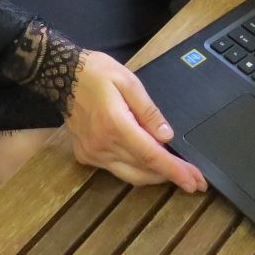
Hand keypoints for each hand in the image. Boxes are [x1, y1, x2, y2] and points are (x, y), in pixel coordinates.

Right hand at [66, 51, 206, 192]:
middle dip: (172, 175)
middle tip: (194, 178)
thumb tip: (167, 137)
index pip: (151, 155)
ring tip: (176, 172)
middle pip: (144, 170)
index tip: (195, 182)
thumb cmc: (97, 73)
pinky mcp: (86, 155)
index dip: (175, 171)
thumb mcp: (129, 82)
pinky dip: (136, 167)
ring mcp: (92, 153)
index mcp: (115, 125)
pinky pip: (117, 169)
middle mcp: (102, 145)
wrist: (60, 75)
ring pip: (131, 174)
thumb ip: (149, 111)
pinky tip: (148, 161)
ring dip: (155, 175)